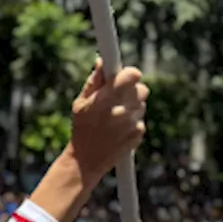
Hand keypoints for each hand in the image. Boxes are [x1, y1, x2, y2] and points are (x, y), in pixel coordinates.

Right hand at [66, 62, 147, 184]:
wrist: (86, 160)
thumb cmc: (81, 128)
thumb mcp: (80, 103)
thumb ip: (94, 81)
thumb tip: (103, 61)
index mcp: (106, 98)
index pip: (132, 75)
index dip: (129, 73)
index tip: (123, 76)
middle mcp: (122, 110)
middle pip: (141, 89)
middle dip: (131, 91)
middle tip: (117, 98)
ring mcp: (132, 123)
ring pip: (141, 105)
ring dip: (132, 107)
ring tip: (114, 118)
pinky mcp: (139, 133)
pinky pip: (141, 120)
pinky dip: (133, 122)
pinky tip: (118, 130)